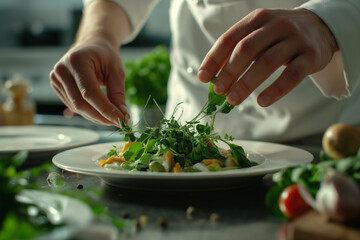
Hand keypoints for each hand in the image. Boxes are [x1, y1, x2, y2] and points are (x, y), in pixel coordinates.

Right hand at [49, 40, 128, 125]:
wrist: (92, 46)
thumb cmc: (105, 56)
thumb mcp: (116, 71)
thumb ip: (118, 94)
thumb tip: (123, 116)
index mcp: (76, 61)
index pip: (90, 92)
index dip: (105, 109)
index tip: (121, 120)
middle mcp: (62, 70)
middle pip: (80, 103)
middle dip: (101, 116)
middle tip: (119, 122)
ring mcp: (56, 79)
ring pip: (77, 108)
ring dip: (96, 117)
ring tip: (113, 118)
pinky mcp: (57, 87)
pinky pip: (74, 106)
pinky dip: (90, 113)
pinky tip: (101, 113)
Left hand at [198, 8, 337, 106]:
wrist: (320, 27)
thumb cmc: (280, 35)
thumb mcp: (258, 34)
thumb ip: (237, 50)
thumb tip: (212, 76)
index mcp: (257, 19)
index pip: (230, 38)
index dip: (213, 59)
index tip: (203, 77)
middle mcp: (275, 25)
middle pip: (246, 50)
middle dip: (229, 72)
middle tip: (218, 91)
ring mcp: (294, 39)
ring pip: (266, 62)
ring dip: (246, 84)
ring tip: (233, 100)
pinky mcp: (311, 56)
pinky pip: (292, 75)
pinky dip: (275, 90)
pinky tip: (262, 101)